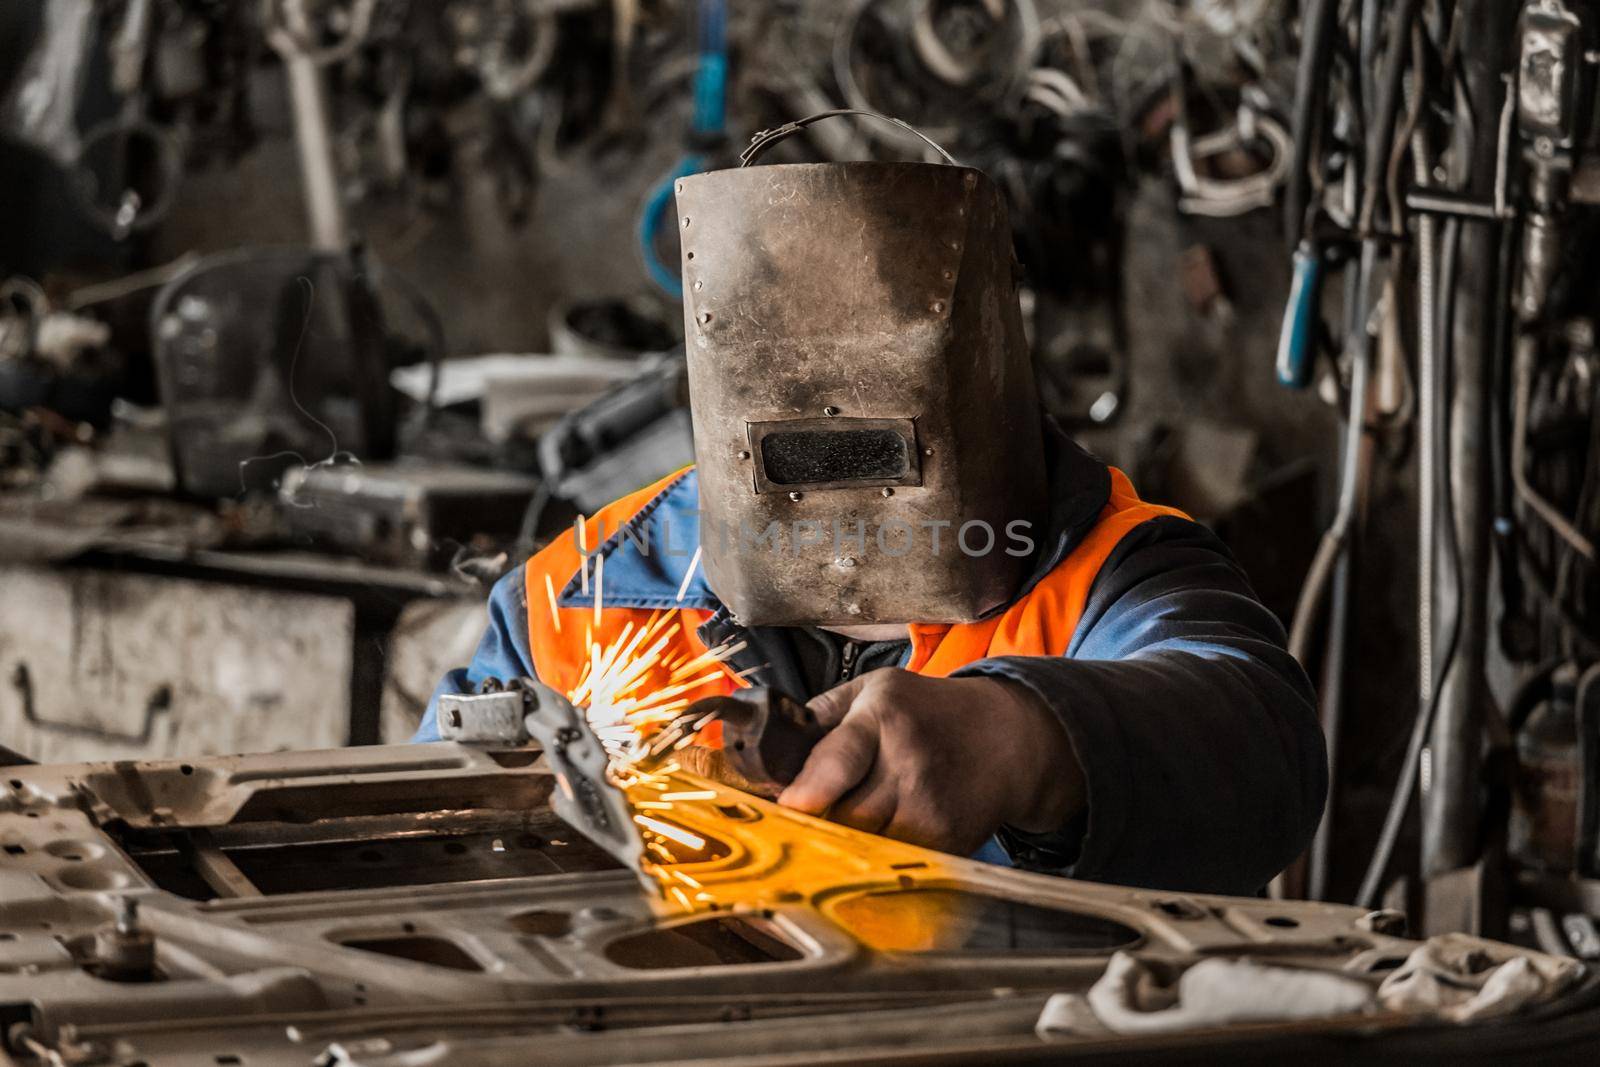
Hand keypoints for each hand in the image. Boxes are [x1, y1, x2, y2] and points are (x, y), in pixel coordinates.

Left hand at [776, 669, 1084, 854]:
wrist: (1008, 739)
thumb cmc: (928, 712)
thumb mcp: (875, 689)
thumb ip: (820, 713)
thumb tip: (769, 748)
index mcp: (882, 718)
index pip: (839, 760)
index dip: (809, 790)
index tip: (789, 807)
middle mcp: (908, 764)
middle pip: (844, 814)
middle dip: (820, 819)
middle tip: (808, 816)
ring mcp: (930, 808)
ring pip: (864, 844)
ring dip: (847, 840)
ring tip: (853, 817)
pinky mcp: (948, 842)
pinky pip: (894, 861)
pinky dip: (879, 854)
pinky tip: (886, 830)